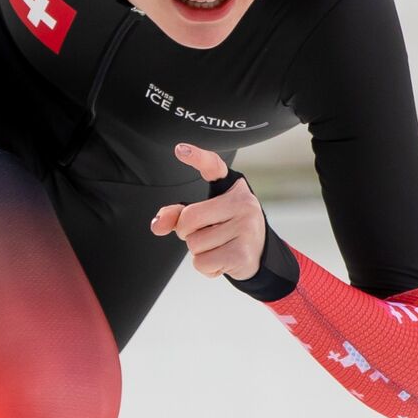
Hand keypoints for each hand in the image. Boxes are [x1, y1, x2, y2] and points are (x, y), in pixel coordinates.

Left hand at [150, 143, 266, 279]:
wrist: (259, 256)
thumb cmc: (229, 230)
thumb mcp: (207, 217)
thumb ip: (178, 215)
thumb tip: (157, 225)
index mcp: (234, 189)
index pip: (214, 167)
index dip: (197, 157)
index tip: (180, 150)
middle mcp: (243, 203)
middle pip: (189, 218)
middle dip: (186, 231)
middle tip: (206, 233)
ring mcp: (245, 228)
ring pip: (194, 243)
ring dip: (199, 251)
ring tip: (219, 246)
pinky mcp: (242, 253)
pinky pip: (202, 262)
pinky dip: (206, 267)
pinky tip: (222, 260)